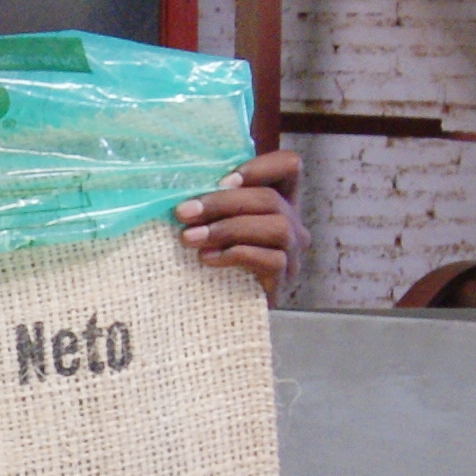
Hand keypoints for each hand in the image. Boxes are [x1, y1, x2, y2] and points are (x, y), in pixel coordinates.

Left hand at [175, 150, 303, 299]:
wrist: (215, 309)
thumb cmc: (210, 253)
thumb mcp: (212, 219)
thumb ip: (213, 200)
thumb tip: (185, 186)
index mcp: (278, 198)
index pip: (289, 166)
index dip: (261, 167)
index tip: (223, 180)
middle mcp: (292, 222)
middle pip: (270, 199)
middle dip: (223, 203)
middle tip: (184, 213)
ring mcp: (291, 253)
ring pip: (277, 227)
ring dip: (229, 229)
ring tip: (191, 238)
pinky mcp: (283, 280)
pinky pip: (272, 260)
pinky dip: (237, 255)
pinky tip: (207, 258)